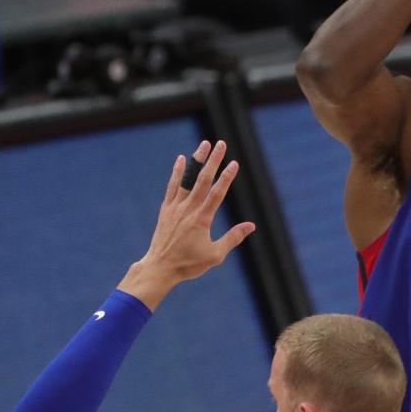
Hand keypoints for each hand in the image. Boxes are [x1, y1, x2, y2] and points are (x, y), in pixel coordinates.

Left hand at [117, 139, 255, 308]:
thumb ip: (233, 238)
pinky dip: (177, 172)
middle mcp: (188, 210)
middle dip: (213, 160)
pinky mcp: (166, 209)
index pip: (216, 194)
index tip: (234, 163)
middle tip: (221, 144)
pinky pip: (172, 186)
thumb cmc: (188, 264)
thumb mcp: (215, 256)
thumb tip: (251, 226)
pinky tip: (181, 159)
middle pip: (202, 180)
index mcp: (201, 220)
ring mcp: (175, 208)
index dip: (226, 178)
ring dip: (197, 160)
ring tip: (204, 144)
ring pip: (187, 179)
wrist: (159, 268)